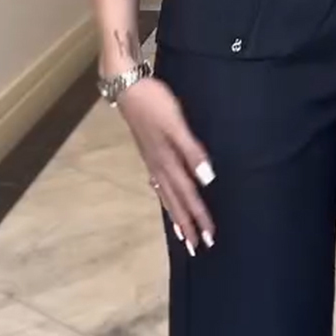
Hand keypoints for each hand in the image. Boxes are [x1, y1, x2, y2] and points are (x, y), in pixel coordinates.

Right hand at [117, 76, 215, 253]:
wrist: (127, 87)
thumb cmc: (154, 103)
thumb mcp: (176, 126)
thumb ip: (192, 152)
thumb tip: (207, 180)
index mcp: (168, 162)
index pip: (189, 196)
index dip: (199, 217)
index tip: (208, 239)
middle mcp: (159, 167)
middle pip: (176, 201)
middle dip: (187, 224)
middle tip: (196, 248)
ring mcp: (152, 161)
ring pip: (166, 195)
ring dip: (175, 215)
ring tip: (182, 234)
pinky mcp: (148, 153)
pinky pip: (158, 183)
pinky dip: (164, 197)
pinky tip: (164, 198)